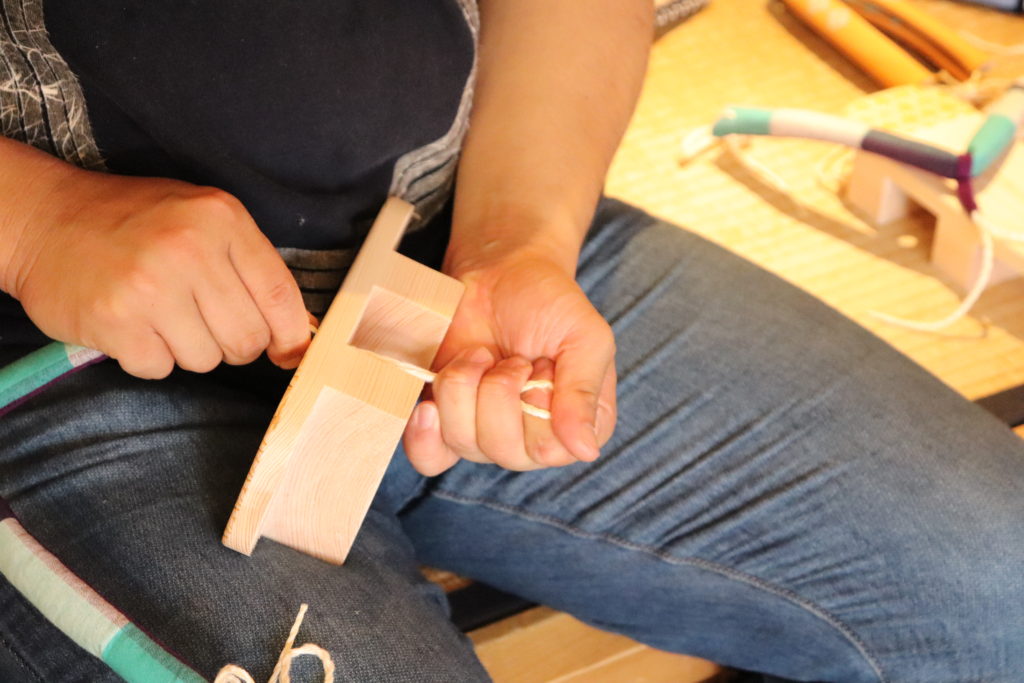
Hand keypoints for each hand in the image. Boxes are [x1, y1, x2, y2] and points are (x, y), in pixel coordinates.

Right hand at [9, 168, 309, 377]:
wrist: (45, 219)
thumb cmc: (136, 222)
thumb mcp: (203, 220)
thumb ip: (252, 267)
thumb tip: (297, 334)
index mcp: (221, 218)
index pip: (282, 296)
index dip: (291, 336)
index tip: (288, 354)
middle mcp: (189, 248)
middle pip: (248, 339)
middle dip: (232, 344)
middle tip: (202, 322)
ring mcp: (150, 286)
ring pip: (206, 360)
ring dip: (188, 350)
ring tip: (161, 316)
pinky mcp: (115, 321)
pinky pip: (160, 368)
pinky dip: (149, 357)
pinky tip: (133, 325)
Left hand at [402, 250, 616, 474]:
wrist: (500, 273)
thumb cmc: (548, 303)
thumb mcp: (585, 337)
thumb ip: (584, 392)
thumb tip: (586, 450)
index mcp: (573, 428)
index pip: (548, 449)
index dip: (536, 404)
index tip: (540, 365)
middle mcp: (530, 442)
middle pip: (503, 450)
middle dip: (498, 391)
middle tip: (509, 358)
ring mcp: (484, 436)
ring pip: (464, 443)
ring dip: (464, 389)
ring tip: (478, 355)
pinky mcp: (445, 423)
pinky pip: (430, 457)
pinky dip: (424, 435)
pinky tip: (428, 407)